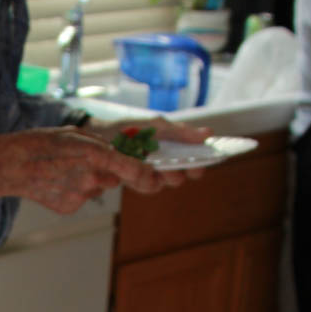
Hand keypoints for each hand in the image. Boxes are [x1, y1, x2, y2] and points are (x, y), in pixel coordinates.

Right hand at [0, 126, 192, 213]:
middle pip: (116, 179)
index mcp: (98, 156)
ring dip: (88, 181)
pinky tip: (56, 182)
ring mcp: (81, 196)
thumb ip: (102, 147)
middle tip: (89, 163)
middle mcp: (94, 179)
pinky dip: (73, 191)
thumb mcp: (77, 135)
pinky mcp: (70, 208)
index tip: (157, 177)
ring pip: (97, 188)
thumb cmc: (42, 145)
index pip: (137, 172)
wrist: (12, 166)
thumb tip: (119, 155)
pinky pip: (81, 198)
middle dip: (111, 172)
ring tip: (64, 170)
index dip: (150, 176)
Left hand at [81, 115, 210, 183]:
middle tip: (175, 165)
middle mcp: (161, 167)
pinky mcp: (131, 181)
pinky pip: (142, 185)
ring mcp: (146, 176)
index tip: (201, 163)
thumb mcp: (158, 126)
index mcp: (172, 153)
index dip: (198, 166)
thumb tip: (209, 134)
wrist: (101, 133)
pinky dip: (142, 178)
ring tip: (155, 166)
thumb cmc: (132, 128)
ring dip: (157, 176)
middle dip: (177, 173)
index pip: (192, 165)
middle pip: (177, 179)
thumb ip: (181, 133)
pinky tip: (140, 169)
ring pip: (159, 184)